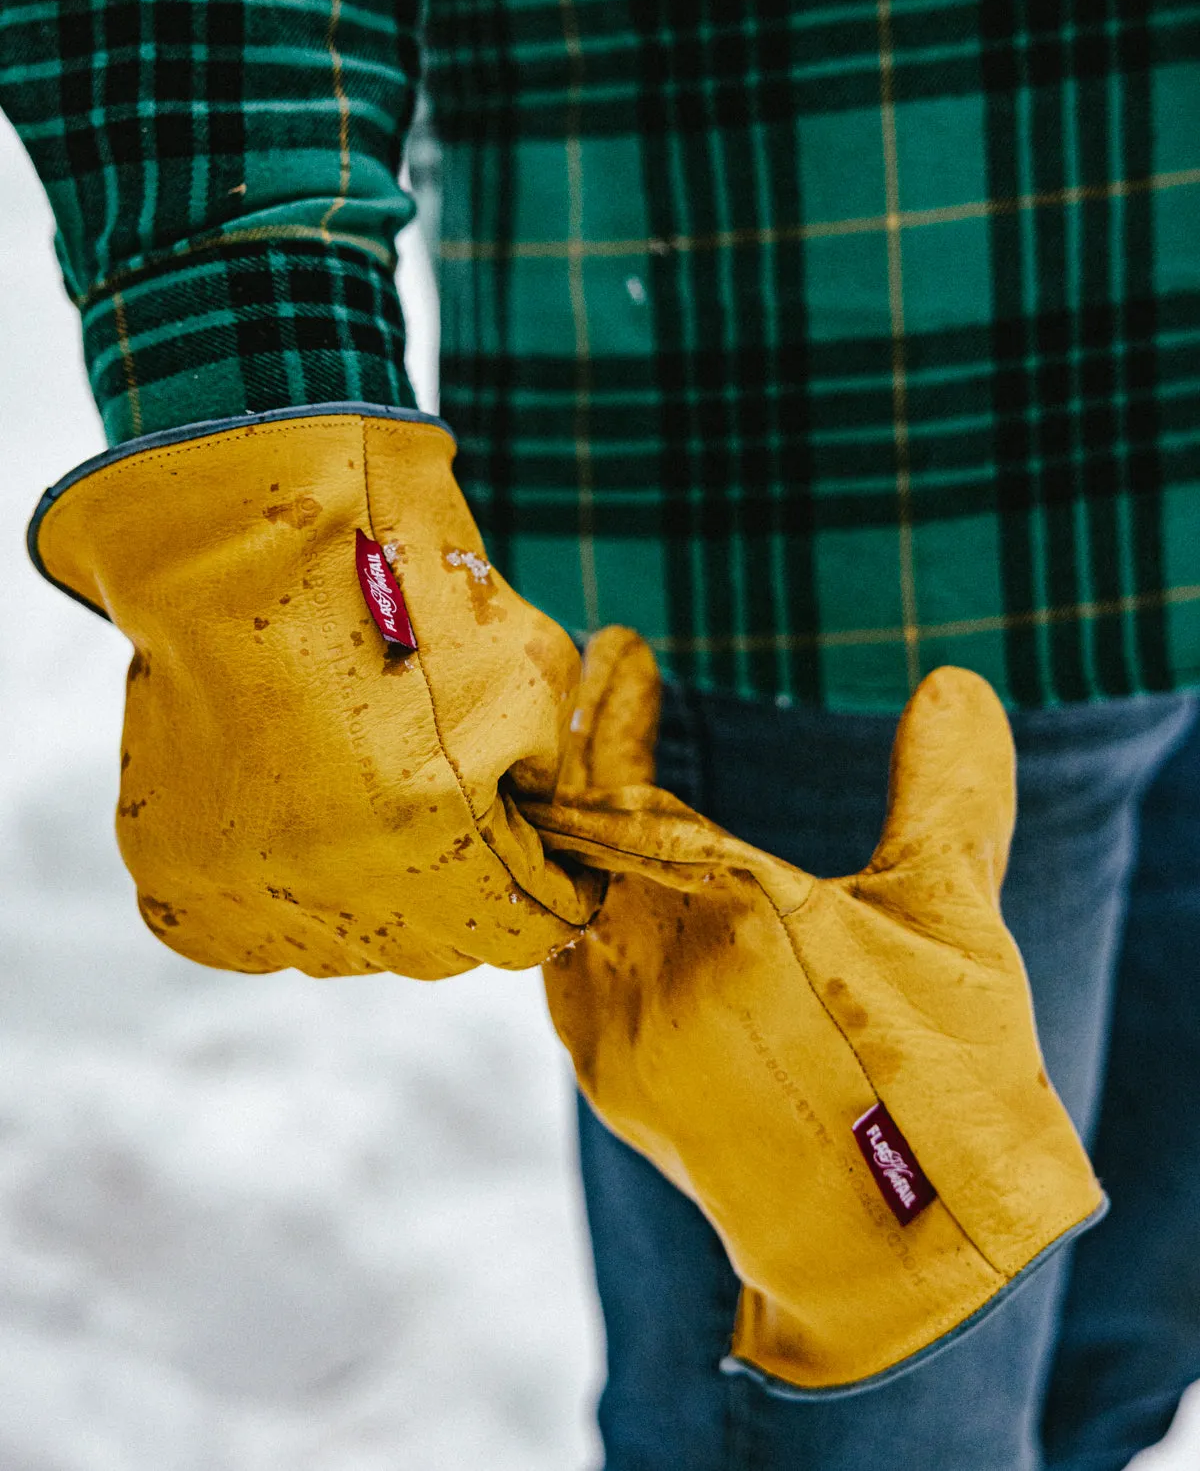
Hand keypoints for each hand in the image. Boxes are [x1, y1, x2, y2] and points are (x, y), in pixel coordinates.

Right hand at [29, 405, 603, 978]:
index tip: (559, 870)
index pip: (526, 936)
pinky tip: (301, 835)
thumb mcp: (532, 675)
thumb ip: (551, 782)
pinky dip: (286, 900)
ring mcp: (248, 886)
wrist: (250, 543)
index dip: (557, 899)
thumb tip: (544, 835)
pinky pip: (253, 935)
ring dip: (378, 902)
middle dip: (474, 898)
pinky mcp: (179, 875)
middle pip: (441, 950)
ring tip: (377, 817)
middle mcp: (334, 884)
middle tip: (471, 834)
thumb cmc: (402, 591)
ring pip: (349, 949)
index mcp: (433, 841)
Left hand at [530, 629, 1104, 1393]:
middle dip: (588, 748)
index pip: (629, 783)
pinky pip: (565, 962)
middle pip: (577, 828)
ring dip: (572, 825)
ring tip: (588, 767)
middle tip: (598, 681)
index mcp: (729, 915)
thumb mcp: (955, 924)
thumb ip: (946, 794)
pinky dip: (575, 900)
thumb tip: (951, 686)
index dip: (614, 710)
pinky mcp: (613, 1083)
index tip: (619, 650)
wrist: (900, 1260)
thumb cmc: (938, 1086)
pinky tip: (596, 881)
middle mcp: (650, 971)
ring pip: (560, 893)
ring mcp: (619, 1034)